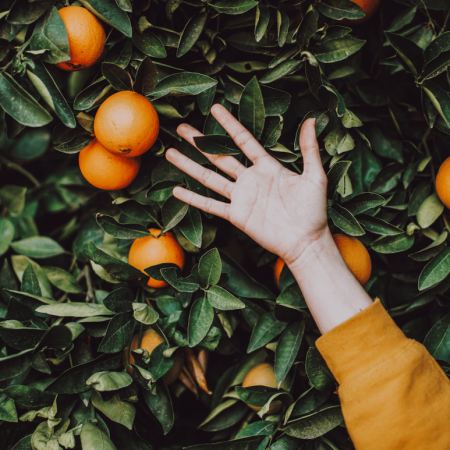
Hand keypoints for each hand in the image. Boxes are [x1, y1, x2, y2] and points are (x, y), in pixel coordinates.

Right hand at [165, 104, 327, 265]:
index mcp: (267, 167)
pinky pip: (211, 205)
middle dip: (199, 142)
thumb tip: (310, 120)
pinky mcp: (236, 215)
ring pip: (209, 177)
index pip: (243, 140)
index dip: (229, 125)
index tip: (215, 109)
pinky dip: (194, 199)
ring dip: (190, 165)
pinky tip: (177, 191)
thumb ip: (309, 149)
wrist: (306, 241)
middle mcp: (250, 179)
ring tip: (171, 153)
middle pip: (219, 156)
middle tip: (182, 128)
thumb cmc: (313, 210)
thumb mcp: (314, 176)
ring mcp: (241, 198)